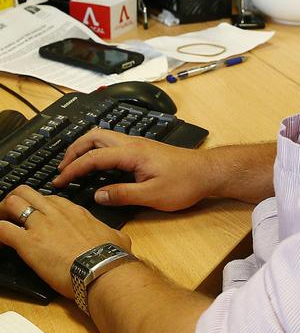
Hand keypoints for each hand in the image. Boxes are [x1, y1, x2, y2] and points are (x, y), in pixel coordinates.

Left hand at [0, 186, 129, 297]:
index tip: (35, 216)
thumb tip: (116, 237)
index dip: (38, 206)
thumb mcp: (115, 236)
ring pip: (11, 203)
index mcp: (74, 211)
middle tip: (10, 215)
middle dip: (14, 201)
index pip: (49, 199)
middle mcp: (55, 213)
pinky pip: (2, 229)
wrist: (102, 269)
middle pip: (26, 192)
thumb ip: (110, 232)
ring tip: (1, 224)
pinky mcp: (28, 243)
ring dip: (2, 212)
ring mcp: (41, 226)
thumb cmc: (110, 256)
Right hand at [54, 129, 213, 210]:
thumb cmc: (185, 183)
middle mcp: (133, 143)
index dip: (73, 169)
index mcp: (132, 153)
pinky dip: (98, 151)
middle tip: (61, 169)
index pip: (93, 157)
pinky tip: (97, 165)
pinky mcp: (144, 149)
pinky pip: (113, 144)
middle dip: (74, 151)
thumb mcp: (152, 195)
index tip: (59, 182)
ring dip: (85, 149)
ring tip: (74, 166)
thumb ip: (123, 195)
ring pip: (104, 137)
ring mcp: (139, 144)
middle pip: (94, 137)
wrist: (208, 172)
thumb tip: (97, 195)